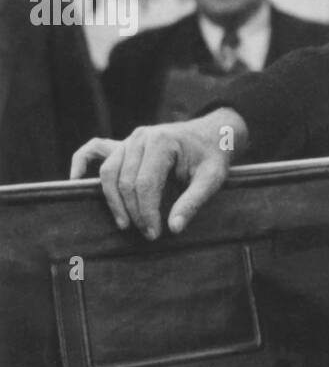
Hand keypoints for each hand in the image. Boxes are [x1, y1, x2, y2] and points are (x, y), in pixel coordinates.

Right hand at [70, 108, 248, 238]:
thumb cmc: (213, 156)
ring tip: (125, 223)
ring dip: (113, 200)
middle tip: (147, 233)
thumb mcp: (213, 178)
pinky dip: (82, 162)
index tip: (155, 233)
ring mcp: (129, 139)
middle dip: (133, 211)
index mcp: (161, 142)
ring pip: (108, 172)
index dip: (146, 212)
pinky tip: (76, 180)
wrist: (212, 133)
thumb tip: (174, 228)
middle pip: (124, 180)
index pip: (144, 183)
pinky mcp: (124, 144)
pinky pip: (94, 150)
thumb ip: (194, 201)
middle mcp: (140, 137)